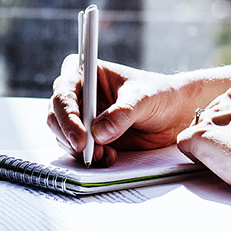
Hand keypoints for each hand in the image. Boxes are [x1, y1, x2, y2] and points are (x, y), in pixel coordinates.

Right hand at [48, 56, 193, 165]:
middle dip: (68, 134)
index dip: (66, 112)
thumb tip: (99, 132)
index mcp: (87, 73)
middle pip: (56, 114)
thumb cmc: (159, 94)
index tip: (80, 135)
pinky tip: (107, 156)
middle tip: (86, 150)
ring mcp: (83, 117)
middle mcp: (80, 95)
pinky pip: (78, 150)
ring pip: (63, 135)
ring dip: (79, 149)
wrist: (175, 115)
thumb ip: (122, 113)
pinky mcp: (90, 137)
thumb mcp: (143, 98)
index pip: (64, 90)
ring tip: (103, 154)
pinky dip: (88, 157)